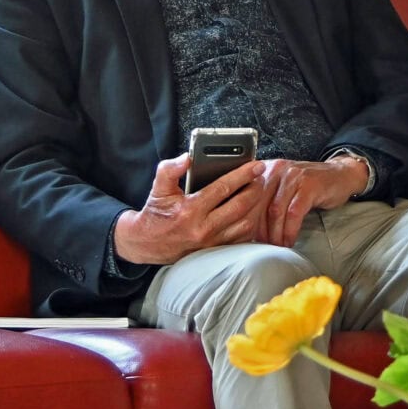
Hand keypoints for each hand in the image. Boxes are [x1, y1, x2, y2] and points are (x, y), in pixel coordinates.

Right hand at [113, 153, 267, 264]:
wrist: (146, 243)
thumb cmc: (156, 213)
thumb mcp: (158, 187)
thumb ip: (170, 169)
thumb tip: (187, 158)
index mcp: (190, 210)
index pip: (223, 188)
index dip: (243, 175)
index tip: (256, 165)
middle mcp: (203, 228)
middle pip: (240, 206)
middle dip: (255, 189)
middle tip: (261, 177)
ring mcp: (211, 242)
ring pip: (245, 224)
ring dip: (256, 206)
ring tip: (258, 192)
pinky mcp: (215, 250)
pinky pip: (241, 238)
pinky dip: (250, 223)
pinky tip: (251, 210)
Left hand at [255, 155, 369, 247]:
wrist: (339, 175)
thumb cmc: (309, 186)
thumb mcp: (283, 188)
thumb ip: (265, 200)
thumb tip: (248, 227)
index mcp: (266, 170)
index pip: (248, 197)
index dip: (246, 219)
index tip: (246, 237)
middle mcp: (276, 169)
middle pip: (259, 204)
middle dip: (259, 229)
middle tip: (260, 246)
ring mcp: (293, 176)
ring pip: (276, 211)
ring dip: (275, 233)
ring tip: (276, 247)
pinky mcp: (308, 186)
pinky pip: (294, 213)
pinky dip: (290, 230)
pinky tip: (290, 240)